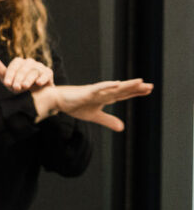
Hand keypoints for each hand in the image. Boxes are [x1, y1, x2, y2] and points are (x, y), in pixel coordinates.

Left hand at [0, 54, 54, 92]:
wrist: (36, 95)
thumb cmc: (19, 86)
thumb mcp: (7, 79)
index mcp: (18, 62)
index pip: (14, 65)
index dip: (10, 74)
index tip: (7, 83)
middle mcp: (29, 62)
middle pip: (24, 68)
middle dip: (18, 78)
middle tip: (15, 87)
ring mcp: (39, 67)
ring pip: (34, 71)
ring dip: (29, 79)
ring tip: (24, 86)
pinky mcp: (48, 72)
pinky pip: (46, 73)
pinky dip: (43, 78)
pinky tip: (39, 83)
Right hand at [31, 78, 152, 131]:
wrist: (57, 100)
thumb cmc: (74, 105)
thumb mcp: (94, 116)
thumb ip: (108, 120)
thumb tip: (122, 128)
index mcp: (105, 97)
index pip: (124, 94)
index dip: (136, 92)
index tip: (148, 90)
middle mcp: (103, 92)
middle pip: (122, 90)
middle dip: (136, 88)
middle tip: (151, 86)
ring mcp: (95, 91)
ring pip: (114, 88)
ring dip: (126, 85)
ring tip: (139, 82)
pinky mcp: (86, 92)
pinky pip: (98, 88)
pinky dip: (107, 85)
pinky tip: (117, 83)